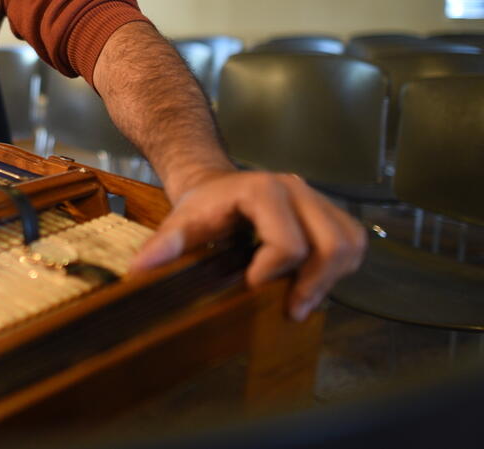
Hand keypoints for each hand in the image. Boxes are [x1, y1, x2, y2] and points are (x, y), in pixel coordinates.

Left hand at [129, 170, 365, 321]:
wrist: (214, 183)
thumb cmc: (202, 204)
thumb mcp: (181, 220)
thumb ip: (166, 244)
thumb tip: (140, 271)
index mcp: (264, 190)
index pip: (287, 241)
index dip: (273, 272)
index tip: (253, 290)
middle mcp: (297, 189)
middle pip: (331, 243)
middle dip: (314, 282)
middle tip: (291, 309)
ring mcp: (317, 198)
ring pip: (349, 243)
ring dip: (331, 277)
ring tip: (302, 300)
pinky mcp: (329, 211)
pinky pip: (352, 241)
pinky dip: (340, 267)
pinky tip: (315, 283)